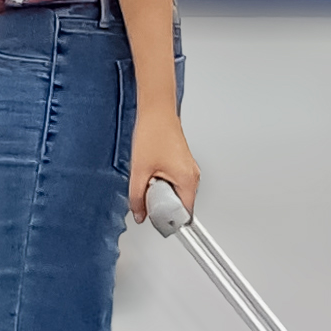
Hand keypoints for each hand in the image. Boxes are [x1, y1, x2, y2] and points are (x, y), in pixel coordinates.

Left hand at [126, 105, 197, 223]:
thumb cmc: (153, 133)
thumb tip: (139, 214)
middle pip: (180, 204)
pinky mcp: (183, 164)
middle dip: (162, 204)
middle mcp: (193, 175)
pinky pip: (175, 182)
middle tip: (146, 193)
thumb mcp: (139, 171)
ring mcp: (189, 169)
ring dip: (161, 192)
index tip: (154, 217)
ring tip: (148, 177)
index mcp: (187, 180)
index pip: (185, 214)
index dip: (168, 219)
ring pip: (176, 193)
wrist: (156, 111)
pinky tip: (152, 172)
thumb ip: (137, 197)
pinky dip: (163, 183)